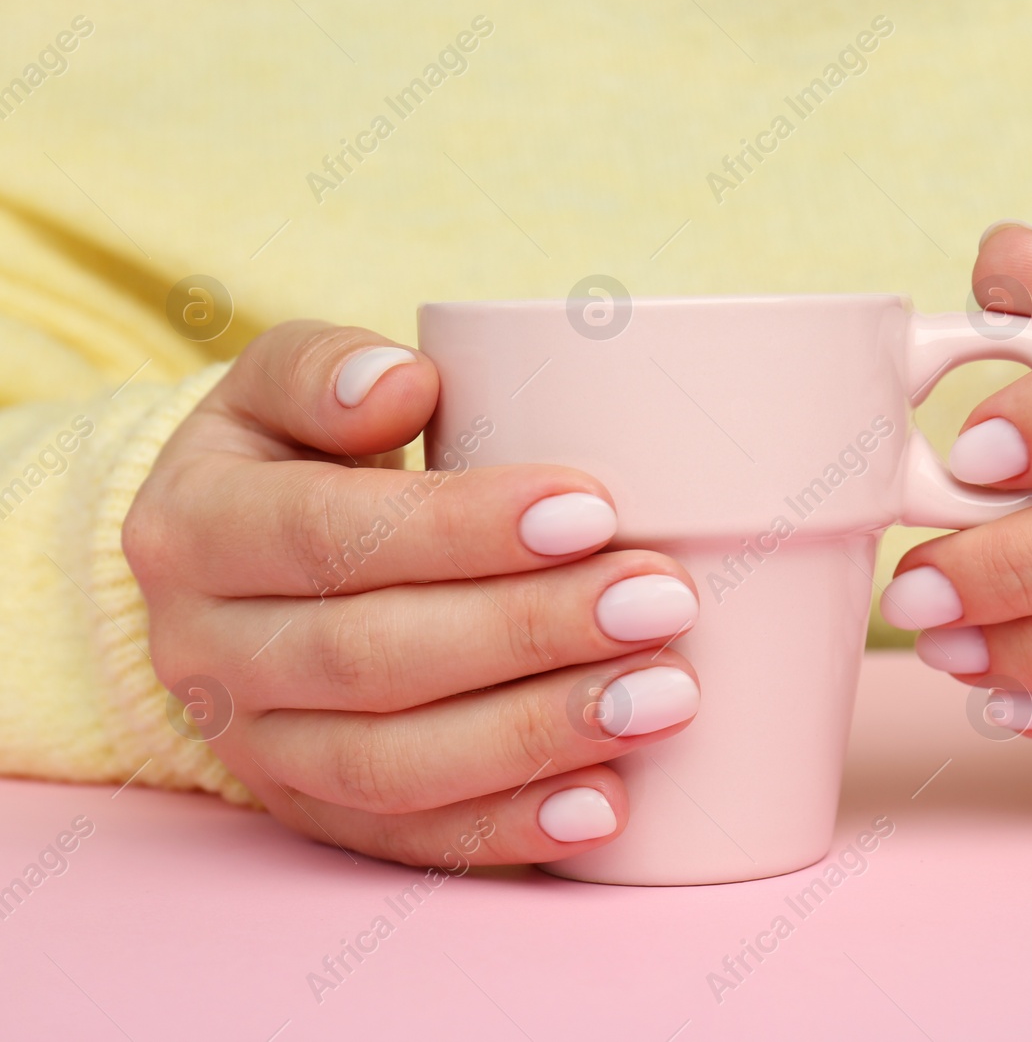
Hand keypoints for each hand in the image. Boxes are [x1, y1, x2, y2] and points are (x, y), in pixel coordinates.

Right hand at [124, 321, 701, 865]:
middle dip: (531, 632)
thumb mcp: (280, 384)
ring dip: (536, 737)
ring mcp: (252, 748)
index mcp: (192, 528)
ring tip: (662, 700)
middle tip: (663, 602)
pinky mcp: (306, 811)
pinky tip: (604, 809)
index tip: (592, 510)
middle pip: (373, 656)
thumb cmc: (294, 454)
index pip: (331, 531)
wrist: (231, 567)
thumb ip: (327, 367)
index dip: (462, 528)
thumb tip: (402, 383)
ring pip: (391, 764)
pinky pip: (403, 840)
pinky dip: (506, 830)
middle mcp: (204, 651)